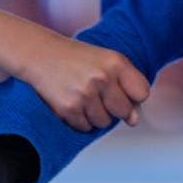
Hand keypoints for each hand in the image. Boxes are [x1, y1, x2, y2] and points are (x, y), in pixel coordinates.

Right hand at [21, 36, 149, 132]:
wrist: (40, 54)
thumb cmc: (77, 59)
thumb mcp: (105, 61)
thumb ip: (125, 87)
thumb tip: (133, 121)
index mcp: (116, 62)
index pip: (142, 93)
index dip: (133, 96)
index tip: (121, 90)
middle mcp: (102, 77)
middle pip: (124, 111)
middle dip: (114, 107)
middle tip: (98, 93)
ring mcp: (85, 94)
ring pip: (104, 122)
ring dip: (95, 114)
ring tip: (82, 95)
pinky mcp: (69, 108)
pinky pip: (85, 127)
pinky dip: (80, 119)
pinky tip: (72, 101)